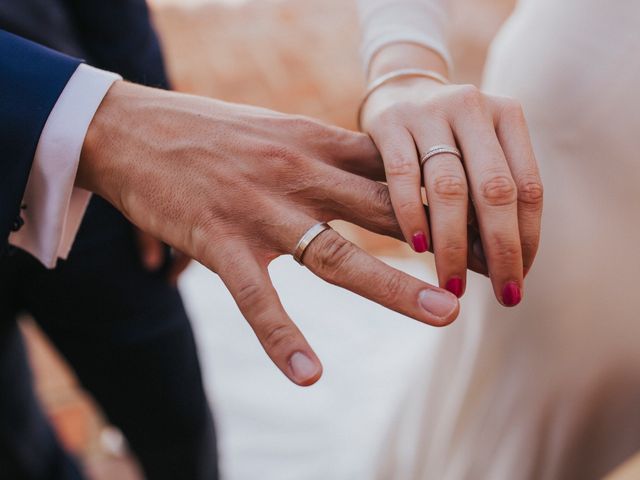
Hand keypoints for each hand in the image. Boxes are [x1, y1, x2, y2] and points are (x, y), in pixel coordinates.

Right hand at [77, 81, 459, 385]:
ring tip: (444, 316)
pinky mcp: (219, 241)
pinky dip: (282, 338)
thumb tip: (378, 170)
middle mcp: (299, 175)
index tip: (491, 222)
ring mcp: (260, 210)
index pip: (396, 171)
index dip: (447, 197)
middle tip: (498, 269)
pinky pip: (257, 297)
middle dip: (446, 240)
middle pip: (386, 210)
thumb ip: (329, 153)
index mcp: (316, 144)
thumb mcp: (281, 131)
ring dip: (393, 287)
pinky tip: (309, 374)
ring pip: (336, 254)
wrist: (132, 128)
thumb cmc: (212, 133)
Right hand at [361, 46, 542, 305]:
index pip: (528, 187)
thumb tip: (499, 270)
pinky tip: (418, 248)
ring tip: (454, 283)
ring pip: (449, 187)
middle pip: (495, 189)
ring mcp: (430, 111)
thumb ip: (487, 201)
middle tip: (503, 295)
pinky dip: (412, 214)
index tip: (518, 279)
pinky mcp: (390, 122)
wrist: (399, 91)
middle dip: (501, 249)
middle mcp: (473, 107)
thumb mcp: (476, 155)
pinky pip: (403, 175)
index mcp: (507, 116)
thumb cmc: (445, 140)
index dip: (527, 239)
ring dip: (453, 244)